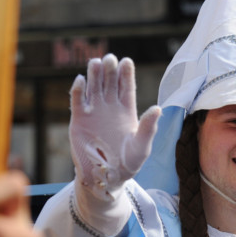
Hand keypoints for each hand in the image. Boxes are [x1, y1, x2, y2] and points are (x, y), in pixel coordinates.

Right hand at [69, 53, 160, 200]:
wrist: (107, 177)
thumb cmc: (129, 163)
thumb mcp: (142, 147)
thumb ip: (148, 128)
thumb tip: (158, 108)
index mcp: (127, 110)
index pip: (127, 87)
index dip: (126, 73)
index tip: (126, 61)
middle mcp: (110, 107)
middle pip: (109, 82)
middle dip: (109, 69)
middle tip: (110, 59)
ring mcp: (94, 111)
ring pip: (93, 87)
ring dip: (94, 74)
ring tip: (96, 63)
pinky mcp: (79, 119)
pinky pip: (77, 100)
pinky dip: (77, 90)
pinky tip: (80, 80)